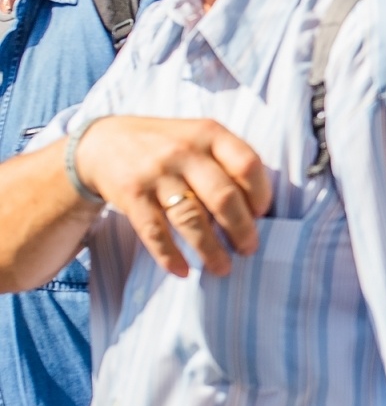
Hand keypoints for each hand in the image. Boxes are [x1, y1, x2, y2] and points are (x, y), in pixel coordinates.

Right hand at [74, 116, 270, 277]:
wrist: (103, 142)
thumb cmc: (168, 145)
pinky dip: (170, 256)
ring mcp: (157, 174)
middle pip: (223, 197)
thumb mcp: (200, 137)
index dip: (260, 193)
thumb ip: (228, 160)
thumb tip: (258, 207)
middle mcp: (184, 152)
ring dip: (211, 250)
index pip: (247, 165)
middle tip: (249, 249)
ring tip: (222, 268)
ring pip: (192, 219)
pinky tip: (183, 271)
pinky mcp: (132, 196)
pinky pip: (155, 232)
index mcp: (209, 134)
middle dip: (241, 230)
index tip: (262, 214)